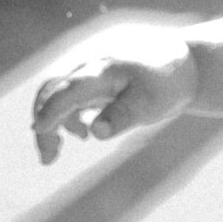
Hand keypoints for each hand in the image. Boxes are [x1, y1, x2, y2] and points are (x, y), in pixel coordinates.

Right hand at [31, 29, 197, 163]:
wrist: (183, 63)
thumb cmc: (167, 83)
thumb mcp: (150, 103)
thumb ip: (122, 116)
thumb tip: (96, 132)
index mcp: (103, 70)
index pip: (68, 90)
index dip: (50, 111)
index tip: (39, 130)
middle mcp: (89, 67)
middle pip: (52, 91)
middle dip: (44, 124)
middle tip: (47, 158)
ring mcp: (89, 72)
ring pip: (57, 94)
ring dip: (51, 123)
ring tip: (53, 154)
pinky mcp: (93, 80)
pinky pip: (68, 96)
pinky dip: (65, 117)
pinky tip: (81, 134)